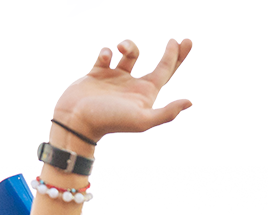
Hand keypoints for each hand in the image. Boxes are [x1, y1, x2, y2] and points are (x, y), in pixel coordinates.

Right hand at [52, 39, 192, 143]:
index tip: (185, 41)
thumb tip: (189, 102)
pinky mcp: (97, 74)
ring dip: (128, 45)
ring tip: (120, 47)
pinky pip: (105, 55)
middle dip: (169, 52)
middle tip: (176, 39)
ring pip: (129, 54)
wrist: (77, 121)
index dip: (176, 57)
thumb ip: (166, 113)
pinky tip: (105, 58)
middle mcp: (132, 86)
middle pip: (156, 65)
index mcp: (144, 94)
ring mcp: (115, 79)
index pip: (166, 72)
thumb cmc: (110, 121)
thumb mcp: (142, 119)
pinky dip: (106, 52)